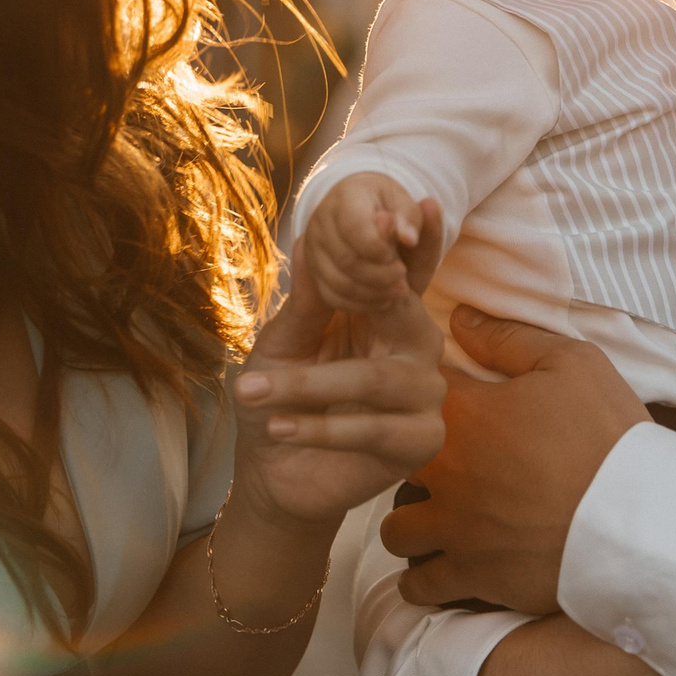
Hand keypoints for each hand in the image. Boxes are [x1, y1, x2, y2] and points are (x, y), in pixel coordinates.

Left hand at [229, 205, 445, 527]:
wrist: (270, 473)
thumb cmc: (276, 397)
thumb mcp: (283, 341)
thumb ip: (307, 298)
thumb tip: (309, 236)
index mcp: (387, 312)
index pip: (408, 267)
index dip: (417, 238)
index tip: (416, 202)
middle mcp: (415, 346)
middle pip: (400, 310)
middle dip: (355, 303)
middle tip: (322, 296)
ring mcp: (425, 393)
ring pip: (374, 379)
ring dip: (305, 386)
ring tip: (250, 392)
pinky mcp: (422, 440)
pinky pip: (374, 428)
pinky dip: (321, 428)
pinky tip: (279, 426)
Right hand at [301, 172, 429, 314]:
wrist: (367, 214)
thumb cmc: (391, 210)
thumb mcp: (408, 206)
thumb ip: (412, 219)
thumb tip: (409, 238)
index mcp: (347, 195)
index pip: (354, 227)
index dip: (379, 248)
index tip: (399, 254)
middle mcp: (322, 220)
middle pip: (346, 259)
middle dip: (381, 275)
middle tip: (403, 275)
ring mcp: (314, 247)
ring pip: (339, 283)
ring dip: (374, 293)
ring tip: (399, 290)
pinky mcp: (314, 270)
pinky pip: (332, 296)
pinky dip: (361, 305)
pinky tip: (383, 299)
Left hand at [380, 307, 647, 611]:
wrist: (638, 521)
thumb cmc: (608, 436)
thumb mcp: (572, 364)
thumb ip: (509, 339)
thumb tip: (459, 319)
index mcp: (462, 414)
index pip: (406, 390)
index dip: (414, 392)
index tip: (428, 398)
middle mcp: (445, 471)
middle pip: (389, 464)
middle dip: (402, 462)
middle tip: (435, 464)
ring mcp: (454, 528)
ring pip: (395, 530)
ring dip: (409, 523)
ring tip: (432, 517)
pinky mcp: (472, 575)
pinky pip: (419, 585)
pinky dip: (422, 580)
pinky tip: (437, 566)